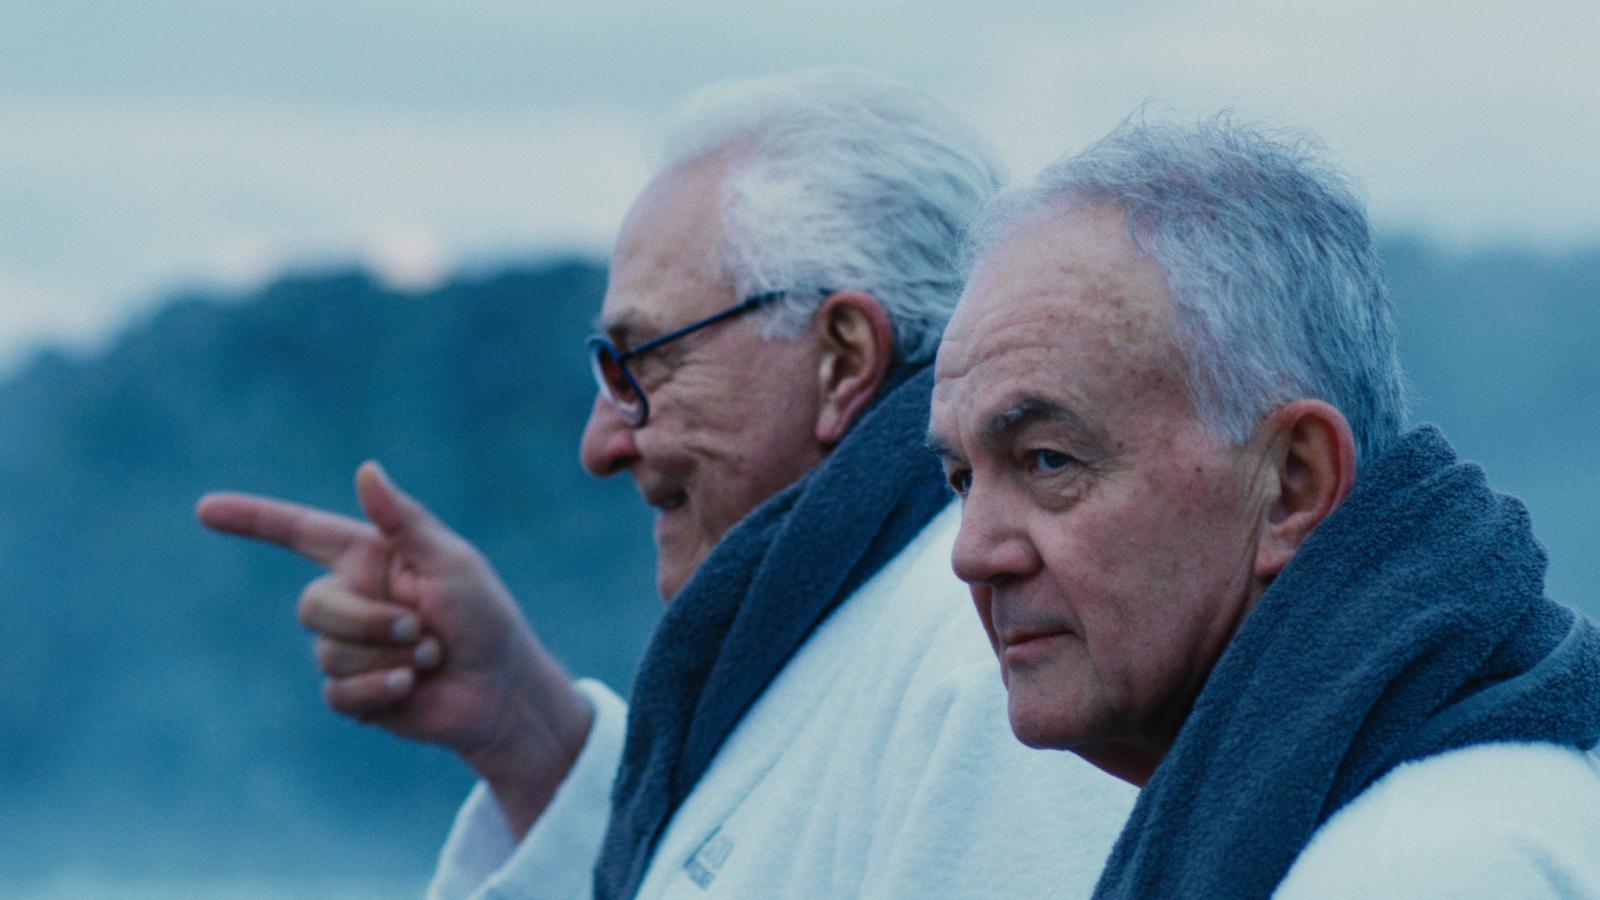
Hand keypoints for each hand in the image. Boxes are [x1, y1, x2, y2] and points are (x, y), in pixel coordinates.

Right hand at [197, 461, 591, 836]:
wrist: (501, 690)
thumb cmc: (486, 618)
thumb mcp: (452, 563)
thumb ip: (405, 521)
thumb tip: (366, 470)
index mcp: (371, 558)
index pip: (300, 532)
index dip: (252, 519)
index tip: (205, 509)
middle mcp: (353, 598)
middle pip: (312, 606)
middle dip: (368, 621)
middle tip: (423, 629)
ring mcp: (349, 647)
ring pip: (327, 651)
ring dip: (387, 656)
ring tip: (430, 658)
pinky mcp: (353, 692)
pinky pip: (336, 692)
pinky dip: (379, 689)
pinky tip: (412, 687)